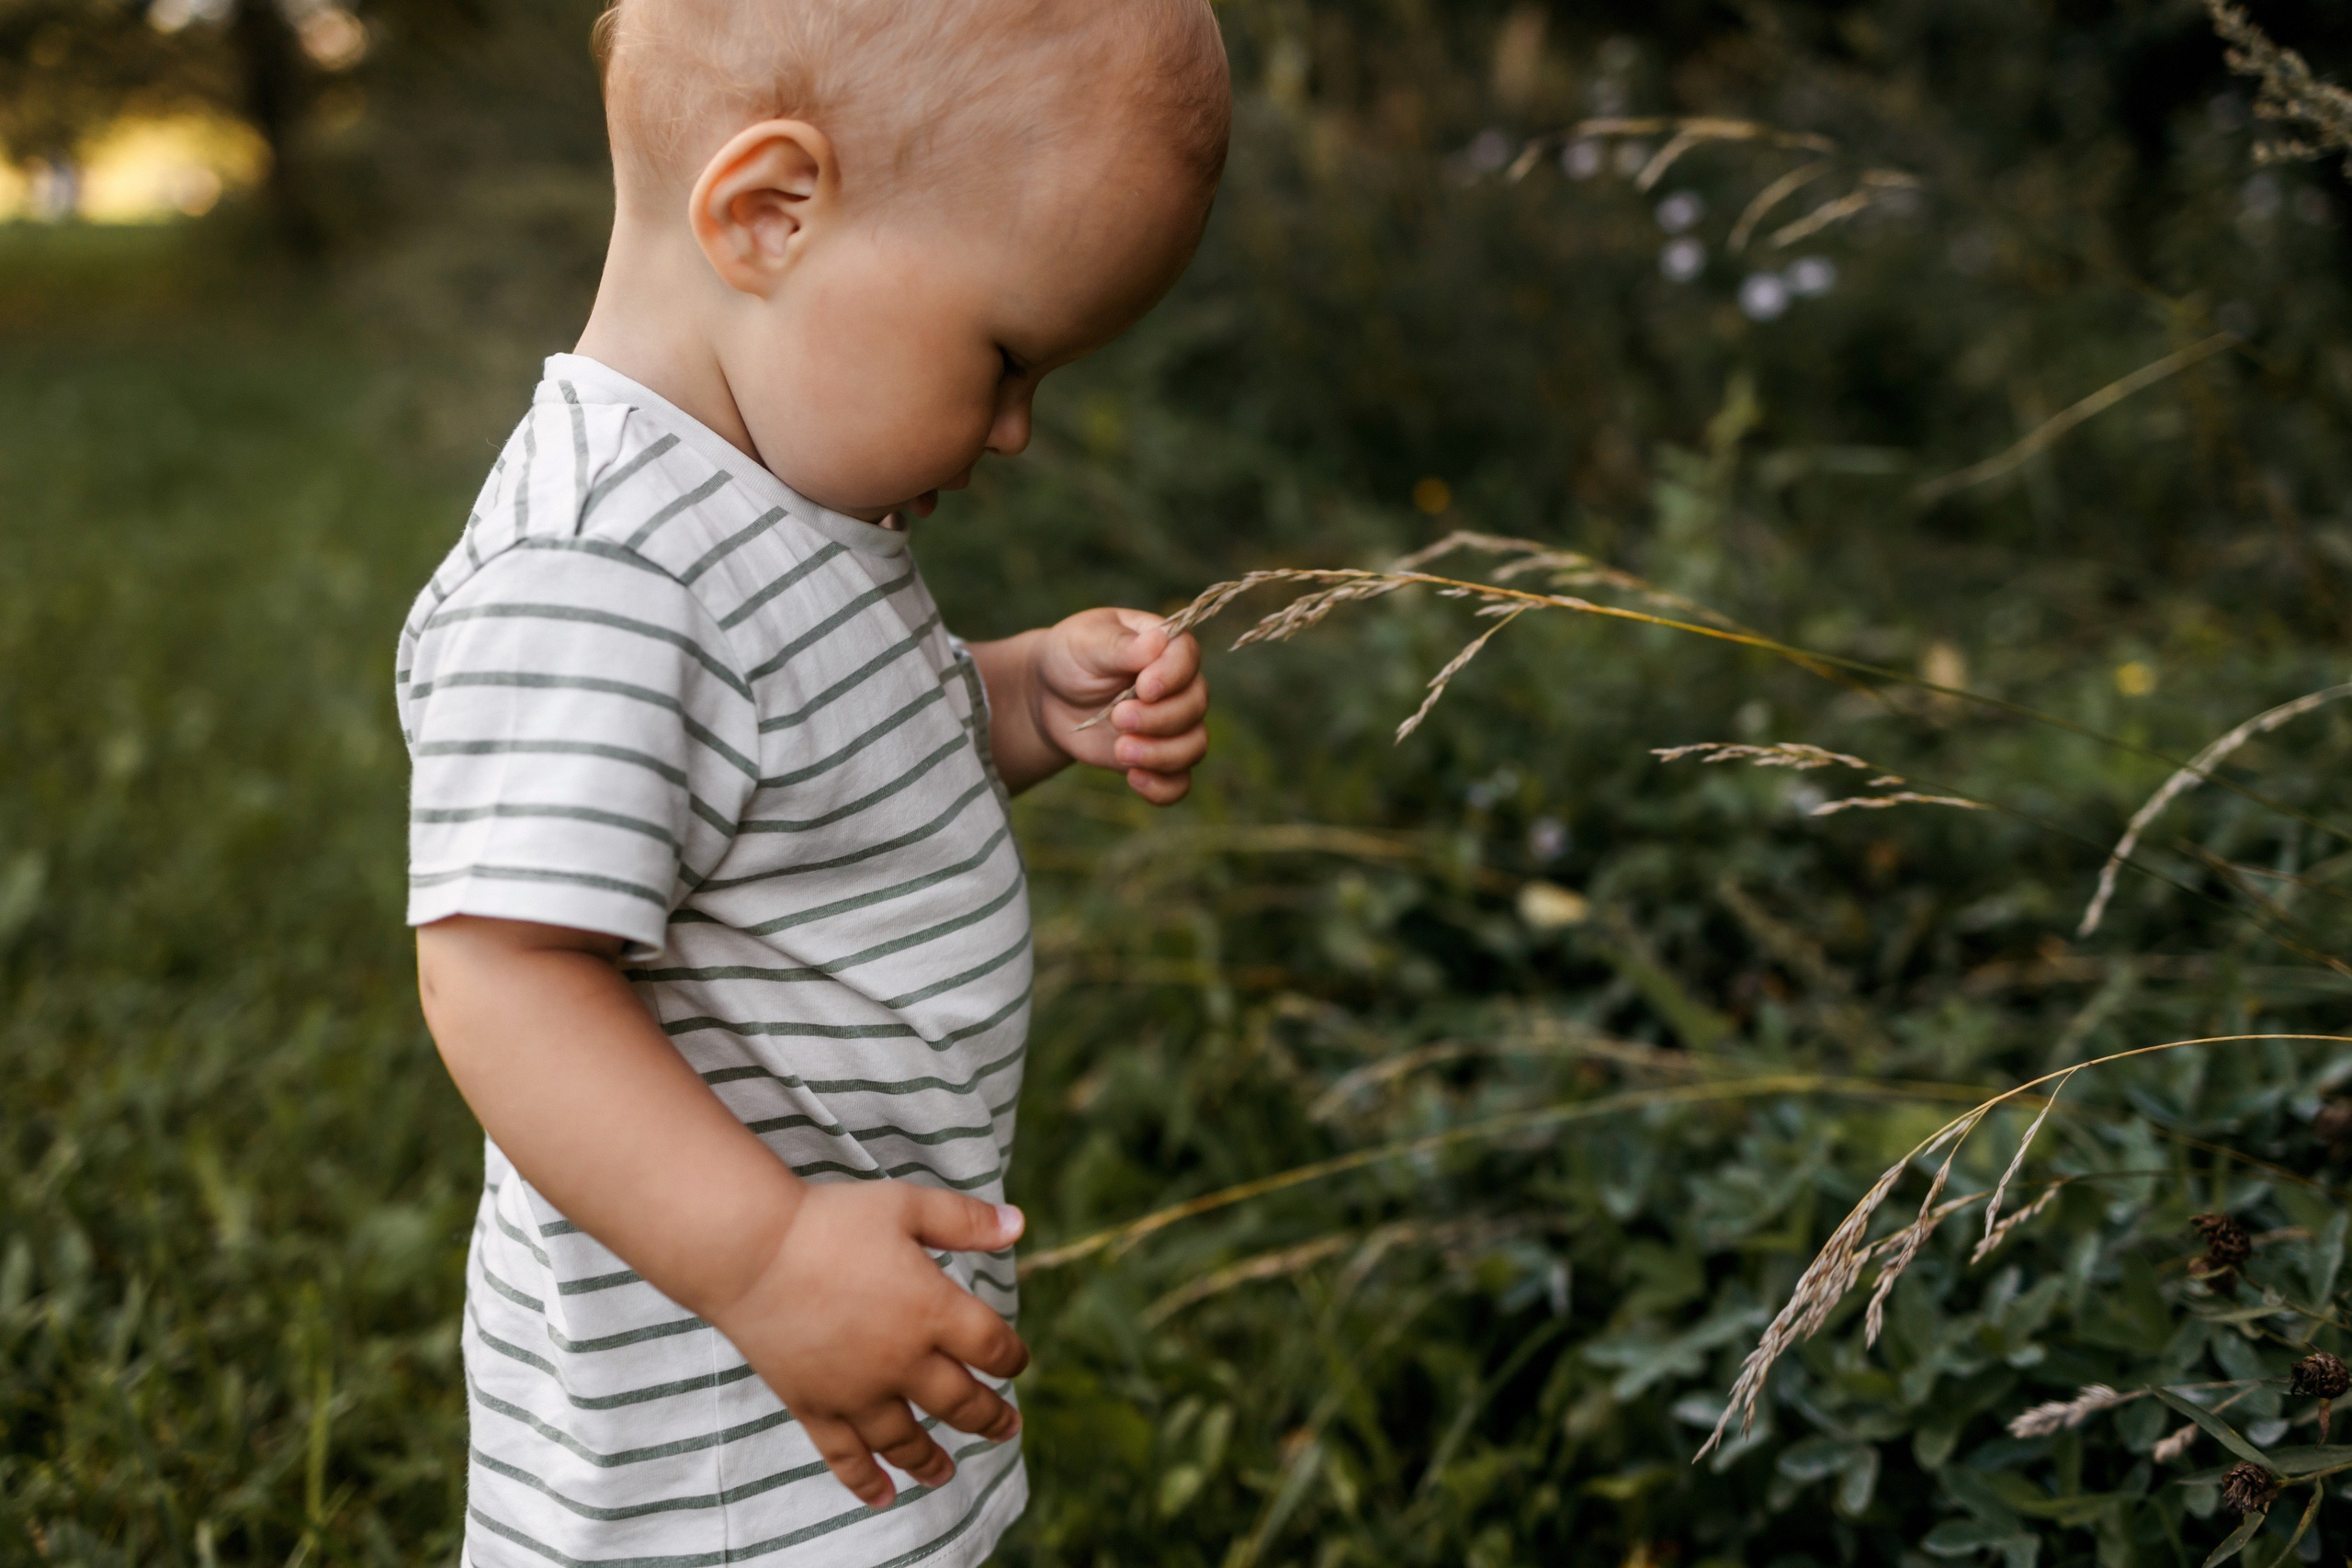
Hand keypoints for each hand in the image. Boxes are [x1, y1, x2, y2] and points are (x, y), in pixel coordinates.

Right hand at [710, 1182, 1029, 1508]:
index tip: (1016, 1361)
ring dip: (933, 1460)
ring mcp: (856, 1391)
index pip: (992, 1347)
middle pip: (960, 1401)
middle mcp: (902, 1361)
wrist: (751, 1251)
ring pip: (907, 1440)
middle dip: (990, 1417)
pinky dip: (866, 1481)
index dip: (1011, 1357)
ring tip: (947, 1473)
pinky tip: (884, 1496)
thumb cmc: (831, 1221)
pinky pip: (846, 1456)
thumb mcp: (907, 1206)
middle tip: (1008, 1428)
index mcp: (932, 1310)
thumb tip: (1019, 1224)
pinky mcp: (813, 1406)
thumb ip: (965, 1220)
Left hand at [1032, 607, 1207, 803]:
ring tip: (1120, 750)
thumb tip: (1159, 640)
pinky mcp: (1157, 758)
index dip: (1173, 676)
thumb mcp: (1086, 642)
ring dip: (1162, 754)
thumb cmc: (1070, 657)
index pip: (1188, 658)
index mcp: (1165, 646)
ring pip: (1194, 745)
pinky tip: (1135, 779)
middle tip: (1117, 718)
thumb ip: (1120, 645)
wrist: (1049, 697)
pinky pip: (1178, 782)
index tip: (1143, 688)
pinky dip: (1163, 787)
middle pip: (1195, 706)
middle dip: (1160, 719)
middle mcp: (1178, 685)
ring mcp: (1171, 724)